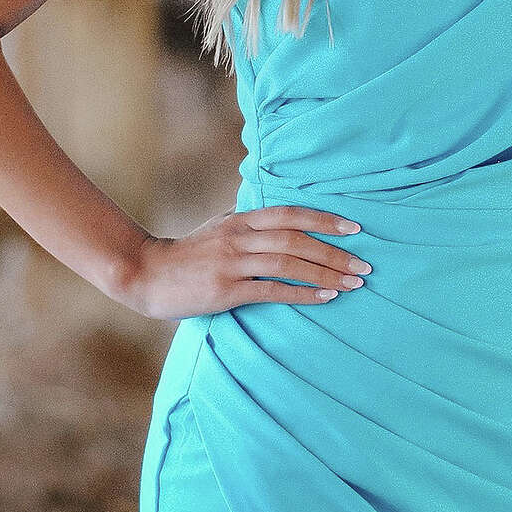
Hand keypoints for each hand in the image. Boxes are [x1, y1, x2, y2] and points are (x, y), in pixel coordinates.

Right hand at [123, 204, 371, 319]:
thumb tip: (283, 219)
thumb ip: (249, 222)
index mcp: (241, 219)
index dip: (325, 220)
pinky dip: (303, 293)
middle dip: (335, 253)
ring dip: (326, 274)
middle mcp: (239, 237)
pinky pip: (271, 290)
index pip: (291, 214)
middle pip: (297, 240)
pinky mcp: (225, 291)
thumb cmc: (188, 253)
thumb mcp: (220, 227)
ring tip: (354, 283)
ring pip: (289, 264)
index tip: (356, 229)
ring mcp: (232, 263)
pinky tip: (325, 298)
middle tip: (365, 265)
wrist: (146, 274)